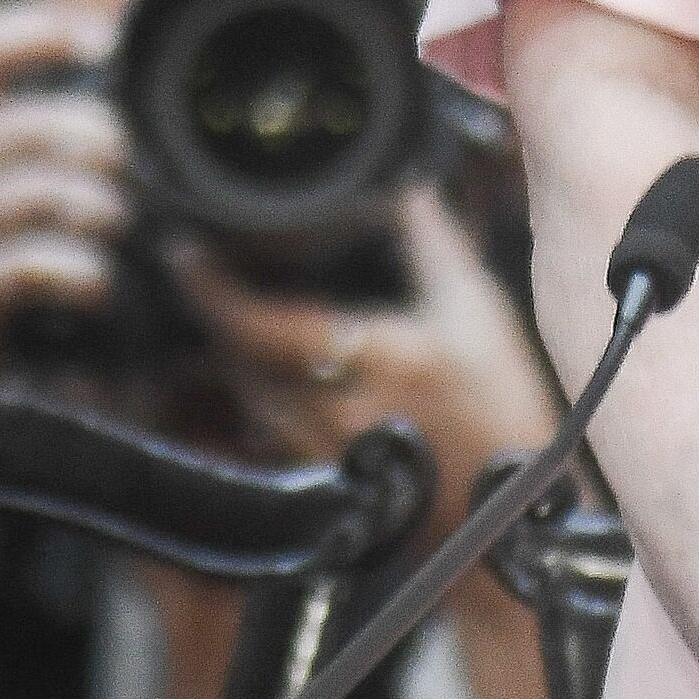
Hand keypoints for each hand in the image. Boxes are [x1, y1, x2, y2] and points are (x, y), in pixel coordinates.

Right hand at [0, 2, 133, 392]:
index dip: (39, 32)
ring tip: (119, 223)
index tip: (104, 41)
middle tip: (131, 160)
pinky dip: (82, 272)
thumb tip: (125, 88)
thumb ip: (35, 136)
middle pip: (23, 126)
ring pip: (34, 195)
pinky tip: (100, 284)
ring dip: (96, 207)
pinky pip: (32, 266)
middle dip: (94, 136)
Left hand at [178, 186, 565, 533]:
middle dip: (214, 318)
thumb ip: (433, 241)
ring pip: (248, 398)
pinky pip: (269, 433)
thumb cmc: (505, 408)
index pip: (260, 324)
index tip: (184, 255)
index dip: (212, 290)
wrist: (514, 513)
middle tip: (199, 274)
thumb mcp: (478, 309)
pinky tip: (263, 376)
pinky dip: (256, 398)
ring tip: (225, 316)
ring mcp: (326, 450)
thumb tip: (406, 185)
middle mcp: (335, 409)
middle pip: (239, 361)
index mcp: (372, 358)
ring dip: (230, 358)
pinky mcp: (328, 479)